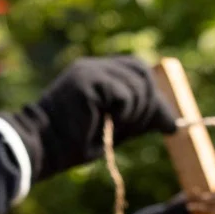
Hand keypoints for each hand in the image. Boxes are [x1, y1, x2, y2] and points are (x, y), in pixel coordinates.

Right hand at [0, 57, 178, 181]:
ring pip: (137, 84)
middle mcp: (92, 66)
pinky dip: (124, 112)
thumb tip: (173, 122)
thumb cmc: (72, 143)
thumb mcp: (113, 128)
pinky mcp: (86, 80)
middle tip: (151, 128)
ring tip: (116, 127)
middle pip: (142, 72)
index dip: (154, 94)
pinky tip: (107, 122)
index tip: (168, 125)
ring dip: (136, 112)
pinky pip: (123, 94)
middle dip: (152, 103)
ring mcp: (88, 71)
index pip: (137, 70)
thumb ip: (136, 117)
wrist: (42, 147)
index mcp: (95, 73)